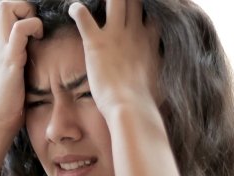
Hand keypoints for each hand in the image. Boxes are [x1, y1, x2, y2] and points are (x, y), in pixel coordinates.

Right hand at [0, 1, 43, 140]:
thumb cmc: (11, 103)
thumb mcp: (17, 74)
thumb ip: (23, 59)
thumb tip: (40, 55)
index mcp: (2, 45)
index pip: (6, 10)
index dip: (22, 10)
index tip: (36, 27)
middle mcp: (0, 43)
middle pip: (3, 4)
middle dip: (23, 7)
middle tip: (36, 26)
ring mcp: (3, 49)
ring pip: (6, 8)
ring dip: (27, 13)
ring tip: (37, 32)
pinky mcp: (10, 60)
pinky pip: (18, 31)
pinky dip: (31, 27)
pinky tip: (39, 40)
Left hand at [69, 0, 160, 115]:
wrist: (131, 107)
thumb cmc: (146, 101)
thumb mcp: (161, 81)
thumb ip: (158, 71)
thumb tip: (159, 81)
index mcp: (150, 41)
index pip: (152, 13)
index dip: (146, 10)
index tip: (139, 15)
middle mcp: (135, 32)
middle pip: (134, 0)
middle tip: (118, 4)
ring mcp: (116, 35)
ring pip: (115, 0)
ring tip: (98, 0)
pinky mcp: (96, 42)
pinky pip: (83, 16)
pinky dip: (76, 10)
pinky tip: (72, 9)